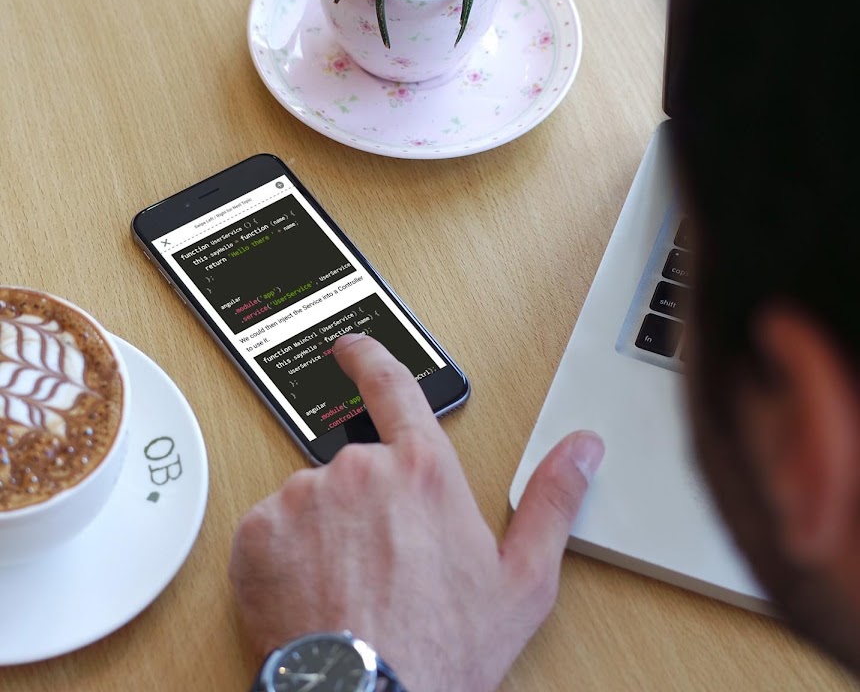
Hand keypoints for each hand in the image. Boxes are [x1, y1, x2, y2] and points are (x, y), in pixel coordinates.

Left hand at [229, 334, 603, 691]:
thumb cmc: (442, 648)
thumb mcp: (522, 580)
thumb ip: (553, 499)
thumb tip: (583, 449)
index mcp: (423, 471)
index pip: (394, 387)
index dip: (370, 358)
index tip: (352, 347)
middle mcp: (361, 468)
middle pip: (356, 465)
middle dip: (365, 505)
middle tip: (380, 563)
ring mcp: (304, 494)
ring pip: (313, 499)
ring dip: (325, 532)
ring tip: (347, 586)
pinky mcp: (258, 528)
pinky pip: (272, 527)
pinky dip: (285, 553)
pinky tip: (311, 591)